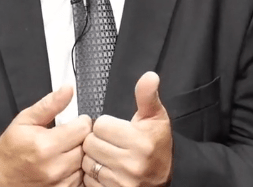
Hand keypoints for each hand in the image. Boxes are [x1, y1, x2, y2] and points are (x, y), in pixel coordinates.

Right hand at [0, 85, 92, 186]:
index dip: (81, 122)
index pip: (83, 128)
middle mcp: (54, 166)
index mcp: (45, 145)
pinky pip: (81, 178)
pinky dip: (76, 170)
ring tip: (65, 150)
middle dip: (81, 138)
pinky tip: (64, 164)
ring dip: (80, 155)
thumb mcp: (24, 120)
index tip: (75, 122)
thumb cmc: (10, 149)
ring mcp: (59, 182)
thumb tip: (68, 89)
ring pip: (86, 163)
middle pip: (87, 146)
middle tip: (69, 136)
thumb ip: (49, 104)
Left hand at [81, 72, 171, 186]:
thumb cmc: (157, 145)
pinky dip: (93, 176)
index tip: (117, 130)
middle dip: (97, 141)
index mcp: (141, 142)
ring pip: (87, 162)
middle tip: (112, 143)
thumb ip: (147, 96)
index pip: (100, 125)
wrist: (165, 177)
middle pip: (90, 143)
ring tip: (109, 157)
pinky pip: (88, 180)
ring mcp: (122, 182)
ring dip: (93, 158)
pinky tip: (107, 170)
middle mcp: (132, 164)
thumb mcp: (156, 117)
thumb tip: (150, 76)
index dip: (106, 125)